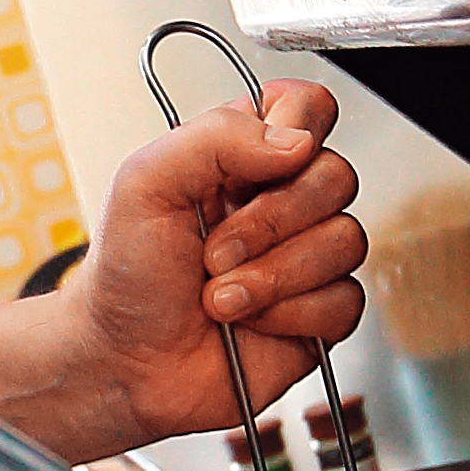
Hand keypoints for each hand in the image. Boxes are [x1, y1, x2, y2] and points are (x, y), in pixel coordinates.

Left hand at [52, 81, 367, 444]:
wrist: (124, 363)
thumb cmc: (125, 276)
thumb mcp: (144, 183)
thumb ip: (215, 138)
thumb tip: (295, 140)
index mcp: (242, 156)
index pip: (307, 107)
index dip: (297, 129)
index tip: (257, 166)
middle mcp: (281, 200)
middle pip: (336, 176)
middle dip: (269, 221)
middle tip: (213, 251)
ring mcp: (305, 256)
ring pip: (345, 240)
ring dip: (271, 275)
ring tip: (219, 295)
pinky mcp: (319, 313)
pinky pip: (344, 300)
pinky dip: (289, 315)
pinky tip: (250, 321)